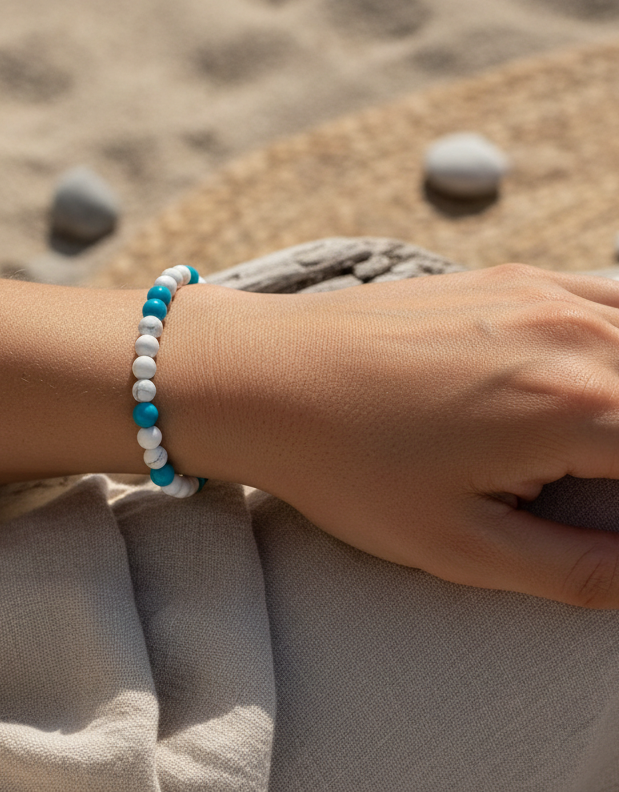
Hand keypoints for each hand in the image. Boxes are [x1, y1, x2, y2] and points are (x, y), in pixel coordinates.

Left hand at [164, 264, 618, 607]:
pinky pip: (607, 298)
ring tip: (591, 453)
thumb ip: (576, 568)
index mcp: (577, 406)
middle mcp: (575, 333)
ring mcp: (543, 293)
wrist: (263, 374)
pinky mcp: (511, 277)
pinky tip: (592, 379)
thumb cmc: (345, 463)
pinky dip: (618, 342)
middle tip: (595, 494)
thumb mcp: (458, 544)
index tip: (606, 526)